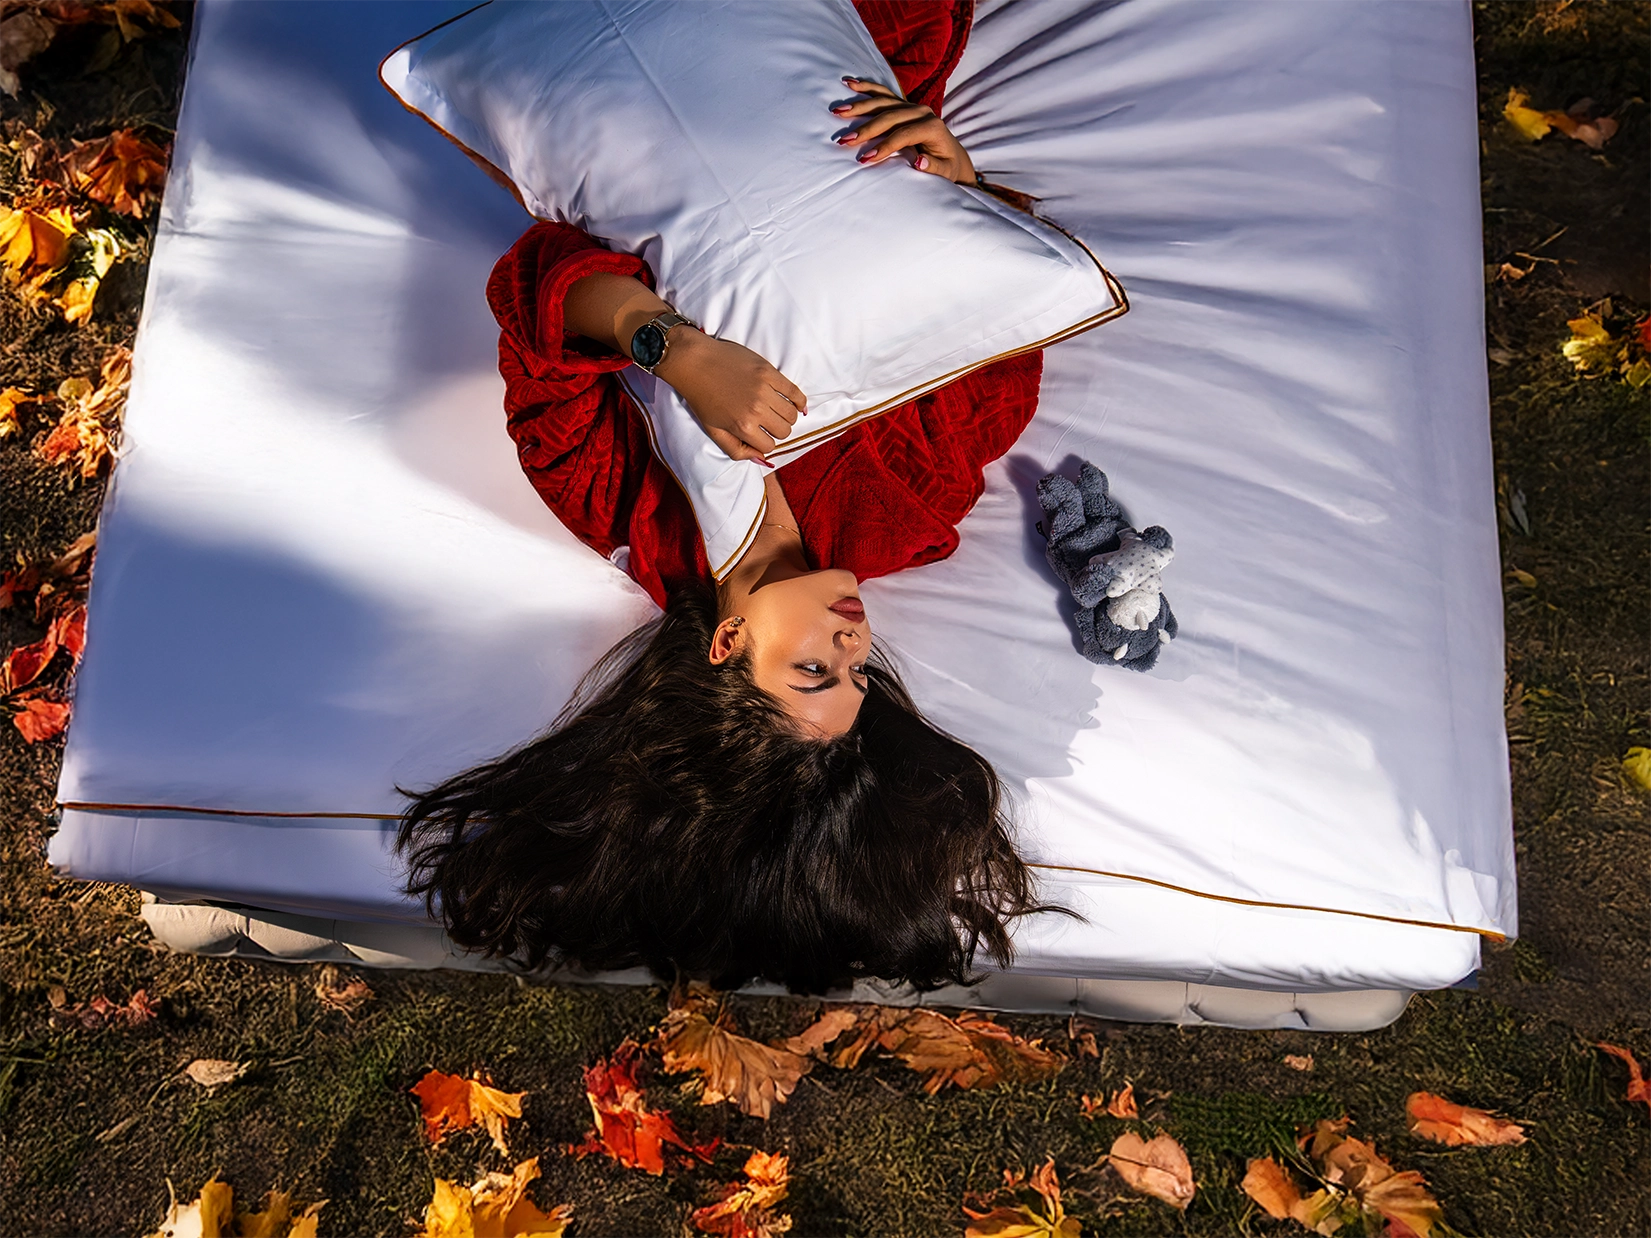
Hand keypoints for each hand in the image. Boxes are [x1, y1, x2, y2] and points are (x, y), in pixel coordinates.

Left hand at [654, 329, 807, 463]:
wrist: (695, 362)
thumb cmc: (701, 397)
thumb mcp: (713, 430)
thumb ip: (736, 450)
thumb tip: (762, 460)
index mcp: (743, 426)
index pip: (770, 445)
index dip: (765, 442)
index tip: (759, 435)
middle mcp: (757, 409)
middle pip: (784, 430)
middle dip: (777, 431)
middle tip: (767, 423)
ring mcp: (765, 389)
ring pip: (791, 413)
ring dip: (786, 417)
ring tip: (777, 412)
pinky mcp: (769, 371)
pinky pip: (795, 391)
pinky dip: (799, 401)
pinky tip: (797, 405)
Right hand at [832, 77, 975, 183]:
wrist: (952, 155)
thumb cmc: (947, 167)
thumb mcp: (945, 172)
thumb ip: (934, 167)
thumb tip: (920, 163)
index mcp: (932, 127)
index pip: (903, 135)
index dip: (884, 146)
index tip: (865, 159)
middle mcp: (922, 112)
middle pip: (889, 116)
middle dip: (866, 129)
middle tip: (845, 140)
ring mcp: (912, 105)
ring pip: (883, 102)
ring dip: (859, 106)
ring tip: (838, 112)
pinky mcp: (904, 104)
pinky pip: (883, 93)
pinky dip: (865, 88)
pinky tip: (849, 83)